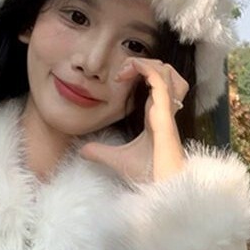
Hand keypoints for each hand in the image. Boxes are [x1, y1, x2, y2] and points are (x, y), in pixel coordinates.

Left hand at [79, 59, 189, 183]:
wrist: (162, 187)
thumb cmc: (149, 174)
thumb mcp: (117, 159)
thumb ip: (100, 152)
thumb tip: (82, 151)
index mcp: (156, 114)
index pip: (155, 82)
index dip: (140, 72)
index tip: (118, 79)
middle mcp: (163, 109)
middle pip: (165, 70)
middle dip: (144, 62)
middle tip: (122, 73)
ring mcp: (166, 110)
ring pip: (167, 71)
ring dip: (147, 62)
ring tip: (128, 70)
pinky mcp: (165, 115)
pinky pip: (160, 81)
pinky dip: (146, 69)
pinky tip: (130, 72)